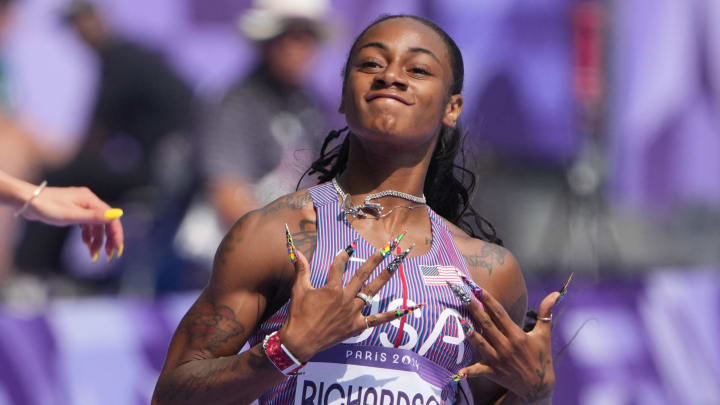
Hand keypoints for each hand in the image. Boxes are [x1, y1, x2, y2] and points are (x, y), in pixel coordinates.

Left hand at [22, 186, 124, 260]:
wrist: (27, 201)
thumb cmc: (47, 207)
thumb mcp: (72, 215)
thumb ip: (95, 217)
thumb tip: (118, 214)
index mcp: (91, 200)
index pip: (111, 218)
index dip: (116, 234)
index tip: (117, 250)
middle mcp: (88, 201)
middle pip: (105, 222)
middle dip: (108, 240)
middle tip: (108, 256)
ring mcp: (81, 206)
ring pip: (95, 225)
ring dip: (97, 240)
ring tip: (93, 254)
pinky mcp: (73, 210)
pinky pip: (86, 224)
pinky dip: (88, 235)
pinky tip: (86, 244)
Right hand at [279, 247, 407, 362]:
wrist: (300, 341)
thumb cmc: (299, 314)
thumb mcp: (299, 289)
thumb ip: (302, 269)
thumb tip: (296, 251)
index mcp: (332, 288)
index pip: (339, 266)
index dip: (344, 255)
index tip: (350, 247)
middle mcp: (346, 298)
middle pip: (363, 274)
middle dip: (376, 258)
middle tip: (387, 247)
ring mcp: (353, 312)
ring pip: (372, 291)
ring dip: (385, 277)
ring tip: (396, 264)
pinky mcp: (357, 325)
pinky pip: (378, 320)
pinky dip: (392, 315)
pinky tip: (407, 309)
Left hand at [459, 289, 559, 403]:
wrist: (539, 386)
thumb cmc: (540, 356)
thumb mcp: (544, 334)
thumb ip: (546, 312)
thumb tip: (556, 293)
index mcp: (517, 335)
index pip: (499, 313)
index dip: (488, 300)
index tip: (477, 288)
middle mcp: (506, 345)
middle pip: (487, 324)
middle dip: (474, 308)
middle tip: (461, 294)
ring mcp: (499, 359)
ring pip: (481, 343)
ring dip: (470, 333)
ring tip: (459, 320)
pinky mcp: (493, 372)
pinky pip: (479, 371)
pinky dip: (469, 371)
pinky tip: (459, 371)